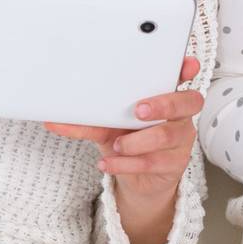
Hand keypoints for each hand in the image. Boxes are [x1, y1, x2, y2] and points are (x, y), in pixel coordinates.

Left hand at [45, 56, 202, 204]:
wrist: (135, 178)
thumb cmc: (126, 140)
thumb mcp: (108, 125)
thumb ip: (89, 119)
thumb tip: (54, 119)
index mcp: (166, 97)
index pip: (184, 78)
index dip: (187, 70)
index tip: (185, 65)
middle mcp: (179, 116)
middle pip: (188, 102)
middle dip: (163, 104)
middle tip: (138, 110)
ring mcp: (180, 140)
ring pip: (167, 135)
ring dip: (137, 141)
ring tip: (117, 145)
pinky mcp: (174, 164)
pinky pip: (154, 162)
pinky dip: (127, 164)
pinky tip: (109, 163)